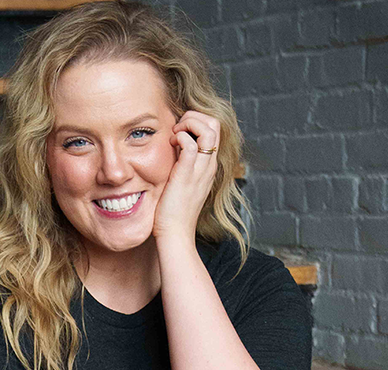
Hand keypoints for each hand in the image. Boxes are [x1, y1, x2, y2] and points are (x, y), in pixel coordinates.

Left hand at [151, 109, 221, 242]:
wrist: (175, 234)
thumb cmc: (173, 213)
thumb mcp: (181, 183)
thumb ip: (181, 165)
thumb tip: (171, 148)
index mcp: (208, 167)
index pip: (214, 130)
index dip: (196, 122)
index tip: (178, 133)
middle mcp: (208, 166)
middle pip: (216, 124)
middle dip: (194, 117)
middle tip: (177, 130)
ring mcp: (200, 170)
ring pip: (209, 129)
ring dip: (190, 123)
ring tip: (175, 135)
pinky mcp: (187, 174)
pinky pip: (191, 143)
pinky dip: (181, 136)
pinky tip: (171, 144)